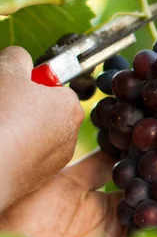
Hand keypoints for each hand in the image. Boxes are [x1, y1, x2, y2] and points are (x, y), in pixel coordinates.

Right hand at [0, 47, 83, 208]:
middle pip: (47, 112)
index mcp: (70, 106)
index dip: (33, 85)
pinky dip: (15, 149)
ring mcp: (56, 158)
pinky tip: (2, 146)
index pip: (56, 88)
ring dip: (20, 128)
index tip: (15, 88)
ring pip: (37, 134)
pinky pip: (28, 155)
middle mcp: (71, 134)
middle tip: (5, 106)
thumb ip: (18, 59)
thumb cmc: (4, 113)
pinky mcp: (39, 177)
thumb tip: (21, 59)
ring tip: (2, 126)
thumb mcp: (8, 71)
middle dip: (26, 107)